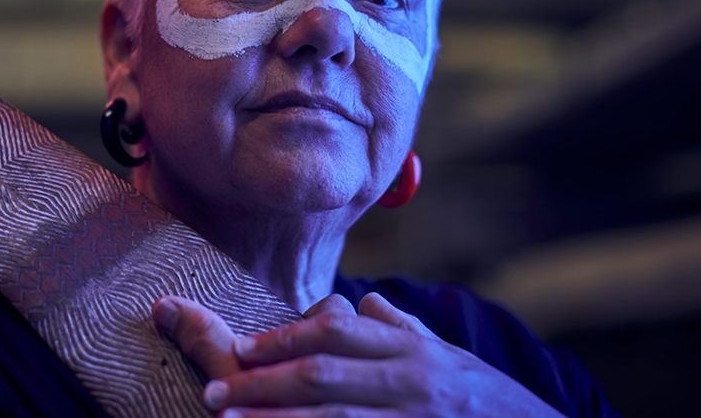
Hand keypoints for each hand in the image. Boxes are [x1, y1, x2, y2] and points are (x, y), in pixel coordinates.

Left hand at [152, 292, 566, 417]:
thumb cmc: (487, 400)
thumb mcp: (449, 356)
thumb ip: (403, 329)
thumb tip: (366, 300)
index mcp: (411, 349)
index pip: (336, 329)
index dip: (282, 337)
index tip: (238, 347)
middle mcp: (410, 381)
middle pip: (322, 373)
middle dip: (262, 381)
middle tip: (213, 391)